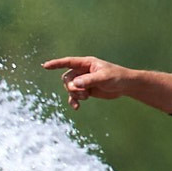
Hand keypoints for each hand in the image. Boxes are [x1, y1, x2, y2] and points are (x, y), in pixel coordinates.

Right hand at [40, 57, 171, 114]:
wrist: (126, 86)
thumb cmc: (117, 77)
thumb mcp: (104, 78)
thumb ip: (89, 80)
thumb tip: (74, 84)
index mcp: (86, 63)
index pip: (68, 62)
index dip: (56, 64)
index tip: (45, 66)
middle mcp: (83, 71)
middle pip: (67, 79)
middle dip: (72, 87)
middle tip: (83, 93)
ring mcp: (84, 81)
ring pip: (70, 88)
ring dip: (75, 94)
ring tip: (86, 97)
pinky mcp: (86, 90)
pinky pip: (74, 96)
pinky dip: (74, 101)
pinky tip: (76, 108)